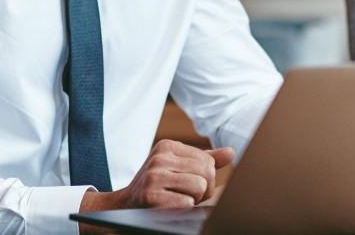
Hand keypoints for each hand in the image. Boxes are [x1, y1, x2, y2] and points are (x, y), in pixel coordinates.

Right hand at [79, 140, 233, 215]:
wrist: (123, 206)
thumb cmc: (156, 187)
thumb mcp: (176, 167)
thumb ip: (203, 160)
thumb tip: (231, 152)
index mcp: (167, 146)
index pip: (208, 161)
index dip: (206, 178)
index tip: (188, 184)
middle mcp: (159, 157)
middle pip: (207, 173)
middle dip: (203, 190)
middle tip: (186, 195)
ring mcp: (153, 176)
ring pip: (200, 187)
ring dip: (193, 200)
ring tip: (176, 200)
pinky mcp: (150, 196)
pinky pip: (186, 203)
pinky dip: (182, 209)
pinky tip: (168, 207)